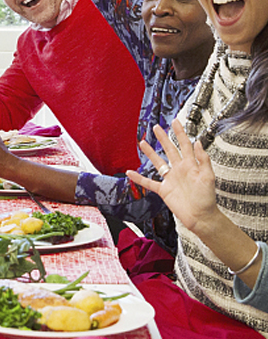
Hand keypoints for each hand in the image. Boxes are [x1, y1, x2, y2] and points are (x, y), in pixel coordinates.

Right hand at [126, 119, 217, 233]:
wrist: (201, 217)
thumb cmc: (207, 199)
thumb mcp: (208, 177)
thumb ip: (203, 160)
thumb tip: (198, 142)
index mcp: (190, 165)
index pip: (184, 145)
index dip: (180, 133)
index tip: (175, 122)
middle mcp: (179, 169)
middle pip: (169, 150)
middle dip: (163, 138)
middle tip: (156, 128)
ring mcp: (170, 179)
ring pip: (158, 163)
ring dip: (150, 153)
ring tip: (143, 143)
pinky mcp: (164, 190)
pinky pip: (149, 182)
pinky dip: (138, 178)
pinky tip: (130, 173)